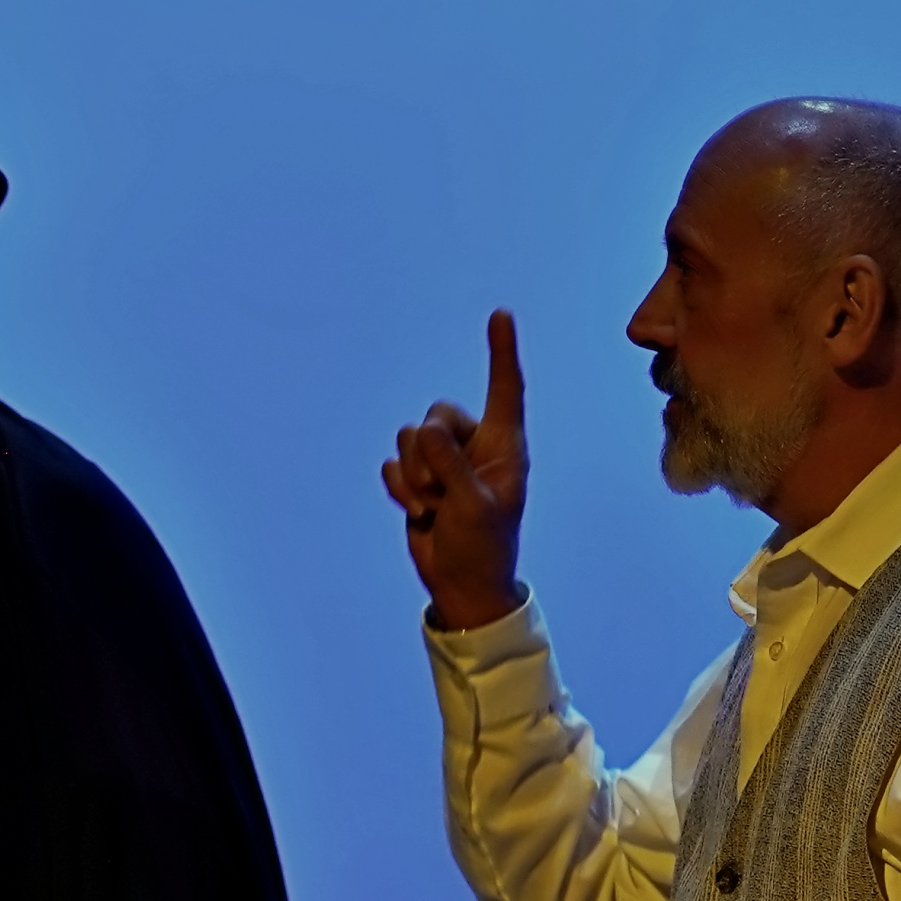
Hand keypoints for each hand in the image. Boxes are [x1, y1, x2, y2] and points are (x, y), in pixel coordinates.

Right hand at [382, 309, 529, 630]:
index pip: (506, 390)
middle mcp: (475, 446)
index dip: (502, 352)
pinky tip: (419, 513)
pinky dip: (400, 488)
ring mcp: (446, 461)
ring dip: (413, 477)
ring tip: (433, 507)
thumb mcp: (473, 506)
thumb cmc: (483, 548)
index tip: (502, 315)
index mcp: (504, 447)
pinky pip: (394, 463)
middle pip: (437, 414)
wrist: (461, 585)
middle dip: (427, 455)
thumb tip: (425, 430)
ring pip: (410, 438)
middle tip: (441, 495)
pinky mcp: (419, 478)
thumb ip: (451, 465)